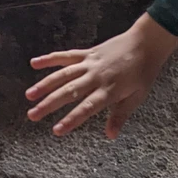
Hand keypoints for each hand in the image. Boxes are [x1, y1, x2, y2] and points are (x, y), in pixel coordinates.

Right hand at [26, 12, 177, 137]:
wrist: (147, 41)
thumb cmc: (143, 72)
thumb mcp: (137, 97)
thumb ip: (120, 115)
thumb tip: (110, 135)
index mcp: (109, 90)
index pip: (87, 108)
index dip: (71, 119)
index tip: (56, 131)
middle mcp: (96, 77)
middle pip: (69, 92)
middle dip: (49, 104)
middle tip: (32, 115)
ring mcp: (90, 64)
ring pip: (63, 75)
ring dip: (44, 84)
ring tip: (29, 95)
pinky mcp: (87, 54)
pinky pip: (66, 56)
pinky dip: (50, 58)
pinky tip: (34, 63)